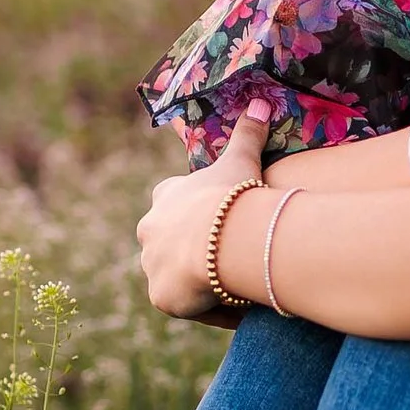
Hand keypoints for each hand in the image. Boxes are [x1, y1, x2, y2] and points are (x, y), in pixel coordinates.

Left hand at [137, 112, 268, 316]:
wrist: (221, 238)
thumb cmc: (231, 196)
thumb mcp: (240, 160)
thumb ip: (248, 134)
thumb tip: (260, 102)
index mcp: (164, 198)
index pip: (170, 203)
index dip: (194, 212)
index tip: (216, 220)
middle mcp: (149, 231)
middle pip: (165, 243)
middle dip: (188, 251)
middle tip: (225, 258)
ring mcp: (152, 266)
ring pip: (175, 276)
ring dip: (197, 281)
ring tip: (231, 285)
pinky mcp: (161, 297)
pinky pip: (186, 306)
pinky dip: (207, 307)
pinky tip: (232, 306)